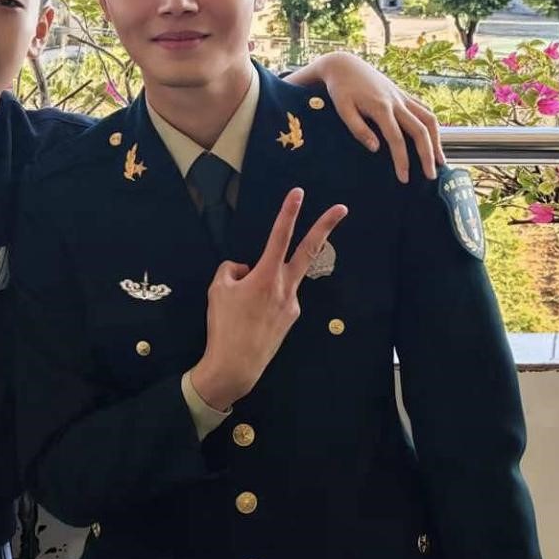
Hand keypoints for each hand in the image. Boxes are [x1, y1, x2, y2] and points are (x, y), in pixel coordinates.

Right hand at [190, 189, 347, 409]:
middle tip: (342, 208)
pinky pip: (276, 296)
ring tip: (239, 308)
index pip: (279, 236)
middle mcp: (286, 287)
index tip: (298, 193)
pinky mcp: (291, 318)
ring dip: (262, 281)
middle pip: (309, 250)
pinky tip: (248, 317)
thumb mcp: (217, 289)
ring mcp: (292, 304)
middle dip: (325, 226)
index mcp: (266, 276)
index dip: (288, 212)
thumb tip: (245, 269)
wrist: (236, 365)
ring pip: (280, 278)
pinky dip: (262, 298)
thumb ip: (231, 269)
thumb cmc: (224, 325)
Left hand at [286, 52, 443, 182]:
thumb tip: (376, 149)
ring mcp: (402, 96)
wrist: (344, 65)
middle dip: (427, 154)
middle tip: (431, 176)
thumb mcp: (343, 109)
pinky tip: (434, 138)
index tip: (404, 178)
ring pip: (429, 118)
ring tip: (440, 160)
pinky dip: (432, 125)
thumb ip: (358, 129)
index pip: (397, 139)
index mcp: (381, 107)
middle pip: (420, 130)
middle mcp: (397, 101)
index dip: (402, 160)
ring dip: (437, 139)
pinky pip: (424, 109)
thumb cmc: (340, 89)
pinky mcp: (403, 93)